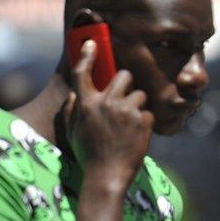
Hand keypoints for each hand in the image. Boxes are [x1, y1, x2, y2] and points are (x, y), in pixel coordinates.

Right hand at [64, 40, 152, 186]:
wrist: (107, 177)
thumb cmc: (88, 155)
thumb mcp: (73, 132)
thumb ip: (72, 110)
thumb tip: (75, 94)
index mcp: (86, 104)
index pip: (84, 73)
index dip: (87, 56)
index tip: (92, 44)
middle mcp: (106, 103)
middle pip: (124, 76)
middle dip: (127, 84)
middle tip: (125, 99)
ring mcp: (126, 111)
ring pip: (140, 94)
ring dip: (137, 106)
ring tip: (130, 125)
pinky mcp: (142, 121)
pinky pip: (148, 113)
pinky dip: (145, 123)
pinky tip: (136, 137)